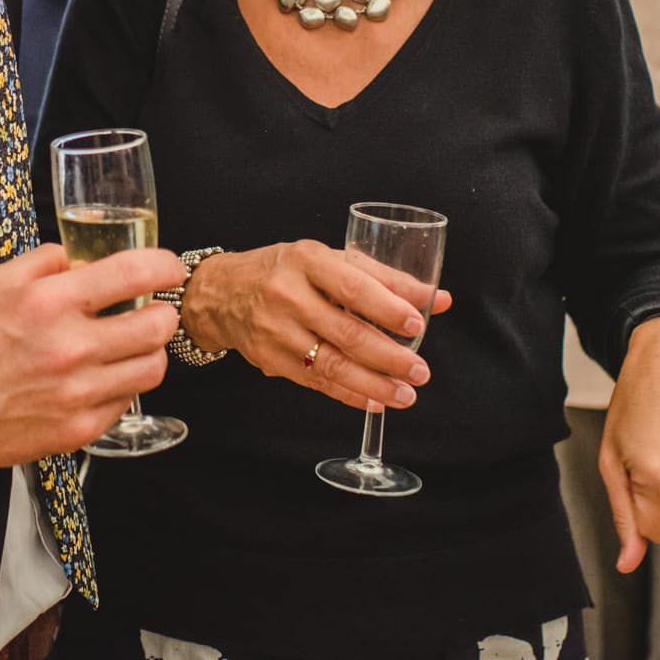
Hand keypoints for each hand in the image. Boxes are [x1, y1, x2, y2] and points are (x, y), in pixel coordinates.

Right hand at [0, 244, 184, 469]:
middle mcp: (70, 347)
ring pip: (152, 368)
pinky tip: (104, 377)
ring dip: (149, 352)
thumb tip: (80, 256)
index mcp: (51, 303)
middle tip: (154, 311)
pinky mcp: (78, 428)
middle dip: (162, 312)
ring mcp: (78, 392)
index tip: (169, 268)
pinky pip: (127, 402)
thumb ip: (45, 261)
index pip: (132, 274)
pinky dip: (122, 387)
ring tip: (133, 346)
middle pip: (157, 326)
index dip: (163, 266)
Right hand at [180, 240, 452, 410]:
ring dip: (374, 384)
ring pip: (333, 365)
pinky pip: (317, 383)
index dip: (387, 308)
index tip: (417, 324)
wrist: (222, 293)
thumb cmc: (284, 271)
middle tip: (420, 370)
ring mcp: (277, 332)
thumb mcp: (327, 258)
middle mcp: (288, 296)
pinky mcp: (272, 361)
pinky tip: (374, 401)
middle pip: (346, 333)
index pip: (352, 287)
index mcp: (306, 261)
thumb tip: (437, 298)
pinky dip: (349, 395)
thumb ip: (383, 278)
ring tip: (405, 394)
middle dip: (389, 357)